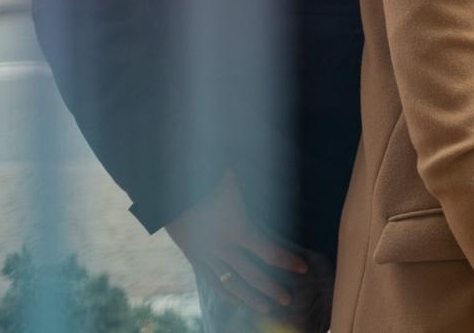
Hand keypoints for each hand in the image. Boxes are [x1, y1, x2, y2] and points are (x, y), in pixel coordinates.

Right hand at [165, 171, 309, 315]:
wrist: (170, 189)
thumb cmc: (208, 179)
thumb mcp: (237, 179)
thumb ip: (259, 180)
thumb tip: (280, 167)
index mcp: (238, 228)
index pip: (269, 251)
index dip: (287, 261)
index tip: (303, 268)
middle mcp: (224, 247)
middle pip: (252, 275)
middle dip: (272, 288)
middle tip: (288, 300)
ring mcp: (208, 255)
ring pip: (232, 284)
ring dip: (250, 298)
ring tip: (267, 307)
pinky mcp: (195, 257)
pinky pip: (212, 281)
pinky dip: (226, 293)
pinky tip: (237, 301)